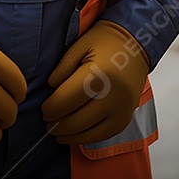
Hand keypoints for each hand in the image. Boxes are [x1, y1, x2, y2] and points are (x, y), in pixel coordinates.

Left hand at [41, 20, 149, 144]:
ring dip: (69, 135)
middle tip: (47, 121)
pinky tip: (75, 133)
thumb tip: (51, 89)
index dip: (51, 108)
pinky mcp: (125, 119)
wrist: (135, 44)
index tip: (43, 108)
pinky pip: (102, 136)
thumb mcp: (79, 46)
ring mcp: (121, 110)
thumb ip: (62, 68)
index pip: (67, 100)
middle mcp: (112, 96)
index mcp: (98, 75)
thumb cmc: (105, 41)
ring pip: (89, 134)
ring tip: (56, 131)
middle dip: (57, 124)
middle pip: (76, 121)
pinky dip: (86, 137)